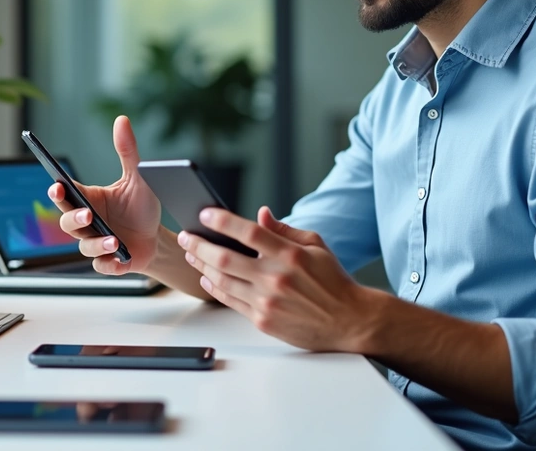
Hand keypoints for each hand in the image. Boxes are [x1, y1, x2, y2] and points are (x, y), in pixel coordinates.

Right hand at [48, 116, 161, 274]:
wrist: (158, 237)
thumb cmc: (142, 207)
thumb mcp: (139, 177)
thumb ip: (127, 152)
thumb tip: (122, 120)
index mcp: (90, 198)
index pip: (66, 193)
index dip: (58, 190)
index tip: (56, 184)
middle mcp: (88, 221)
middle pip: (67, 221)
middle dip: (73, 218)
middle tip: (87, 214)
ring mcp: (96, 243)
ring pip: (83, 246)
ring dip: (96, 243)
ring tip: (113, 240)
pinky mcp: (108, 261)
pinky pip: (101, 266)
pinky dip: (108, 264)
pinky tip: (119, 259)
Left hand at [178, 206, 381, 352]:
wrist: (349, 321)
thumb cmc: (333, 281)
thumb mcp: (316, 246)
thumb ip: (284, 230)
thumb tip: (260, 214)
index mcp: (290, 254)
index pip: (248, 232)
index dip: (222, 221)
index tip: (205, 214)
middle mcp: (276, 278)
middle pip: (225, 257)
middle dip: (199, 245)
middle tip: (186, 236)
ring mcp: (268, 301)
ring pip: (222, 280)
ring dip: (201, 266)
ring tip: (191, 255)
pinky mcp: (263, 320)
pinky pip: (230, 301)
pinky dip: (214, 288)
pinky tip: (206, 278)